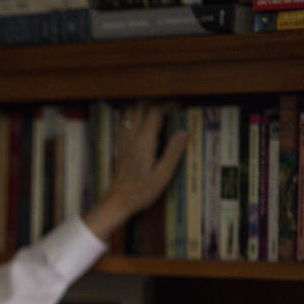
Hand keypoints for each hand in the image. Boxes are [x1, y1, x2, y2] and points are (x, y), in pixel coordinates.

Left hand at [82, 102, 186, 239]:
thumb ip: (174, 151)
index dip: (167, 105)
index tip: (179, 106)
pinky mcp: (119, 147)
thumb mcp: (163, 174)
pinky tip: (140, 123)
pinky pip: (122, 123)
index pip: (155, 112)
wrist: (118, 201)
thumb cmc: (143, 191)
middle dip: (155, 103)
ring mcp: (123, 141)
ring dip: (142, 108)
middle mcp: (132, 137)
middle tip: (168, 108)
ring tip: (156, 113)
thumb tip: (184, 131)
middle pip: (140, 107)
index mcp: (145, 141)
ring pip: (129, 113)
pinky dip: (131, 117)